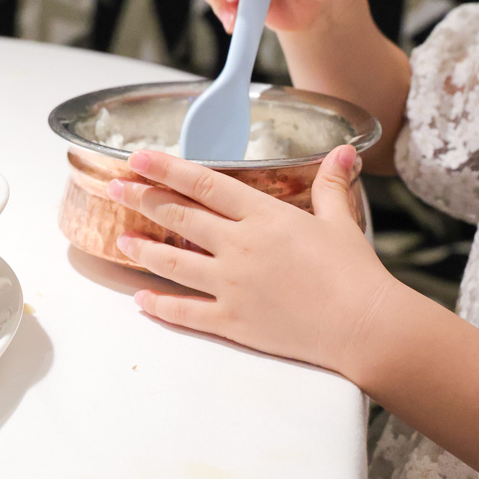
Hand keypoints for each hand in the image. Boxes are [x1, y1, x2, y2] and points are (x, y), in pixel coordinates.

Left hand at [108, 145, 396, 379]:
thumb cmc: (354, 274)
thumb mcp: (342, 221)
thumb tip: (344, 153)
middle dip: (142, 200)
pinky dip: (160, 306)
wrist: (361, 325)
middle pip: (180, 217)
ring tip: (122, 240)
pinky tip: (142, 300)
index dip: (167, 169)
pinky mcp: (232, 322)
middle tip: (117, 189)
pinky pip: (185, 312)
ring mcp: (231, 286)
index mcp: (264, 217)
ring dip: (143, 250)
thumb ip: (332, 185)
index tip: (138, 159)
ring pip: (173, 262)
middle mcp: (240, 247)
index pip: (205, 184)